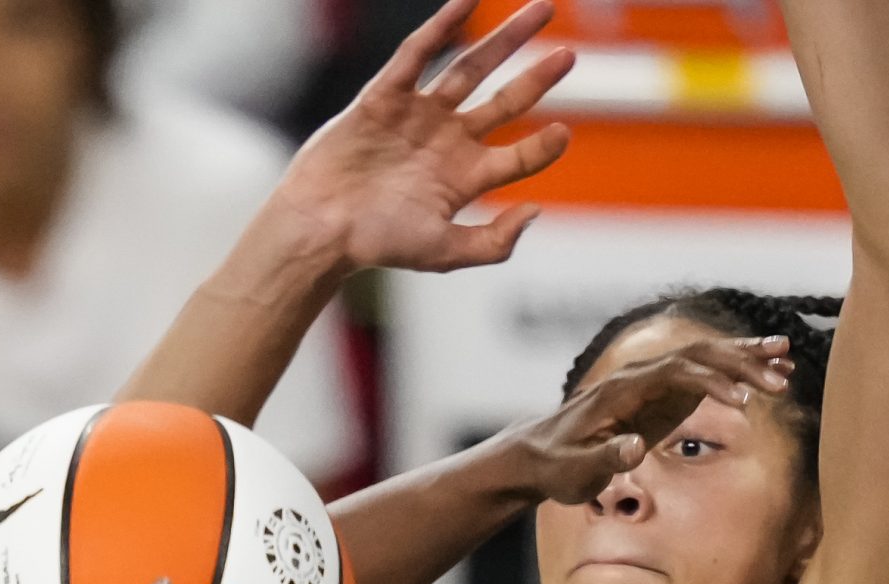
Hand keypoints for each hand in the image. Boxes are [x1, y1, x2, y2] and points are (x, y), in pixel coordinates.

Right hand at [271, 0, 577, 274]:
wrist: (319, 226)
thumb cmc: (376, 244)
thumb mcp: (444, 253)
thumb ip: (494, 242)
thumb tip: (535, 210)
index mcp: (465, 178)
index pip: (518, 156)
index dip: (543, 146)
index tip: (564, 133)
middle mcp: (447, 141)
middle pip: (504, 101)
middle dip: (537, 77)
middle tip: (569, 55)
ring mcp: (418, 115)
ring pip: (470, 69)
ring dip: (505, 41)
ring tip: (542, 11)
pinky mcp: (385, 96)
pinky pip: (417, 53)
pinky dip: (442, 25)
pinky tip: (468, 1)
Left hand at [500, 338, 797, 505]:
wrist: (538, 455)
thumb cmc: (556, 467)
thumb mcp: (575, 472)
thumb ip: (605, 458)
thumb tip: (634, 447)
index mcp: (622, 390)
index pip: (675, 372)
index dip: (712, 381)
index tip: (744, 402)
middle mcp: (639, 376)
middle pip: (697, 355)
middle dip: (740, 363)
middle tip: (782, 377)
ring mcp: (651, 381)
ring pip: (704, 357)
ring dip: (744, 358)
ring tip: (788, 358)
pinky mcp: (660, 394)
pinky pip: (703, 374)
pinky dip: (735, 372)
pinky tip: (766, 374)